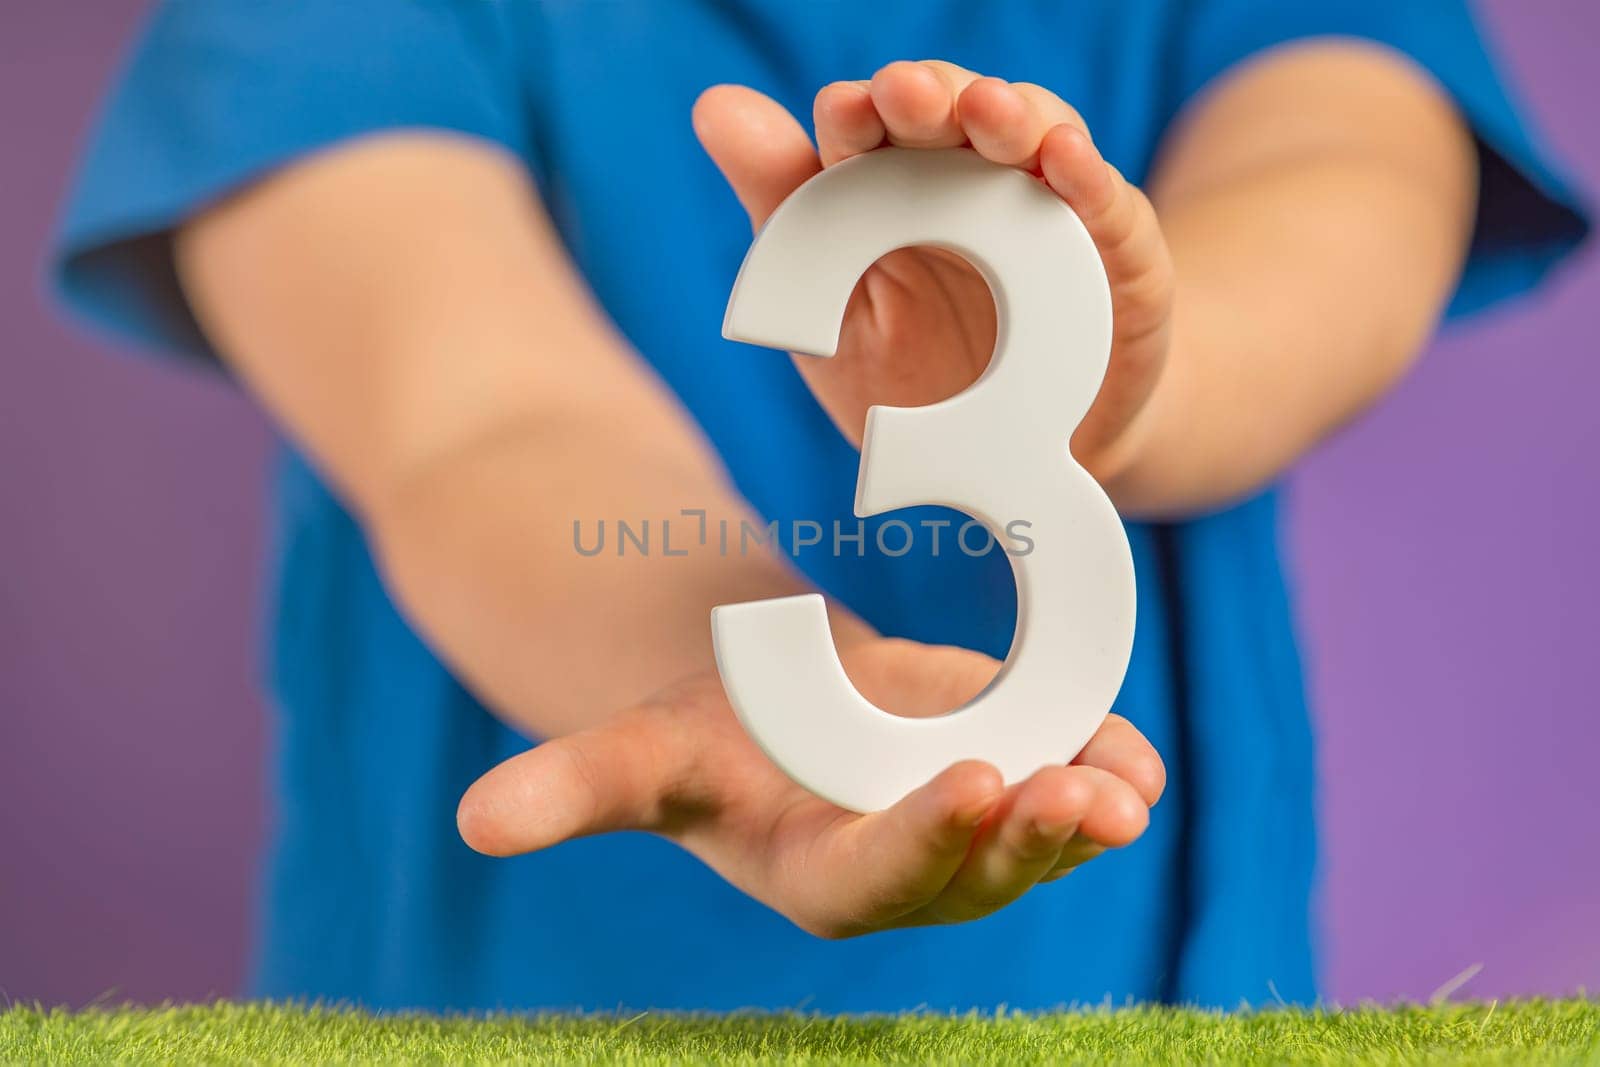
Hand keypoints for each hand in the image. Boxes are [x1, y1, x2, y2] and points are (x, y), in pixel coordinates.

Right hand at [458, 637, 1162, 936]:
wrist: (779, 712)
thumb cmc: (702, 739)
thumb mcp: (637, 752)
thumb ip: (569, 790)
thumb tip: (472, 822)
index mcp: (814, 874)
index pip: (870, 879)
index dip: (919, 842)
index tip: (970, 785)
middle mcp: (905, 868)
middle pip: (972, 872)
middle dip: (1023, 842)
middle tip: (1078, 802)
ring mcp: (966, 829)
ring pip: (1034, 840)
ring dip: (1083, 818)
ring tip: (1125, 792)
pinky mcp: (1010, 775)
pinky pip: (1067, 780)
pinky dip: (1107, 765)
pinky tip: (1136, 754)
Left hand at [693, 61, 1173, 489]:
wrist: (1027, 463)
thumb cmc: (925, 383)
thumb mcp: (837, 314)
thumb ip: (786, 215)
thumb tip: (715, 104)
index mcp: (895, 192)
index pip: (872, 131)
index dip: (856, 116)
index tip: (842, 120)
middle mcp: (974, 183)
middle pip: (951, 115)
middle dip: (927, 97)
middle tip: (903, 97)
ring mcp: (1051, 210)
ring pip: (1034, 135)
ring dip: (1009, 115)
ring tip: (984, 113)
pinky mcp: (1118, 255)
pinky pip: (1109, 205)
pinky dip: (1088, 176)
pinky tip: (1061, 158)